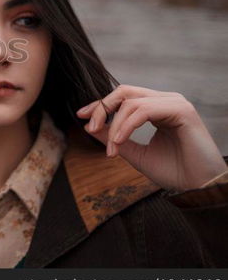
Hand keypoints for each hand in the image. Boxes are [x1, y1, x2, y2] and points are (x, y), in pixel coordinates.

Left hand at [76, 84, 227, 192]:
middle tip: (89, 127)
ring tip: (111, 148)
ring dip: (114, 124)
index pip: (123, 98)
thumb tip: (90, 126)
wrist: (199, 187)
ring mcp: (175, 103)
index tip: (81, 116)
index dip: (101, 105)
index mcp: (157, 108)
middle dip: (102, 108)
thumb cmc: (174, 172)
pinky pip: (144, 110)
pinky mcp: (182, 110)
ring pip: (131, 102)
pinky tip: (119, 141)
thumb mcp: (135, 153)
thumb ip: (114, 138)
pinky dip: (126, 125)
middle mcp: (166, 101)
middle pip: (124, 92)